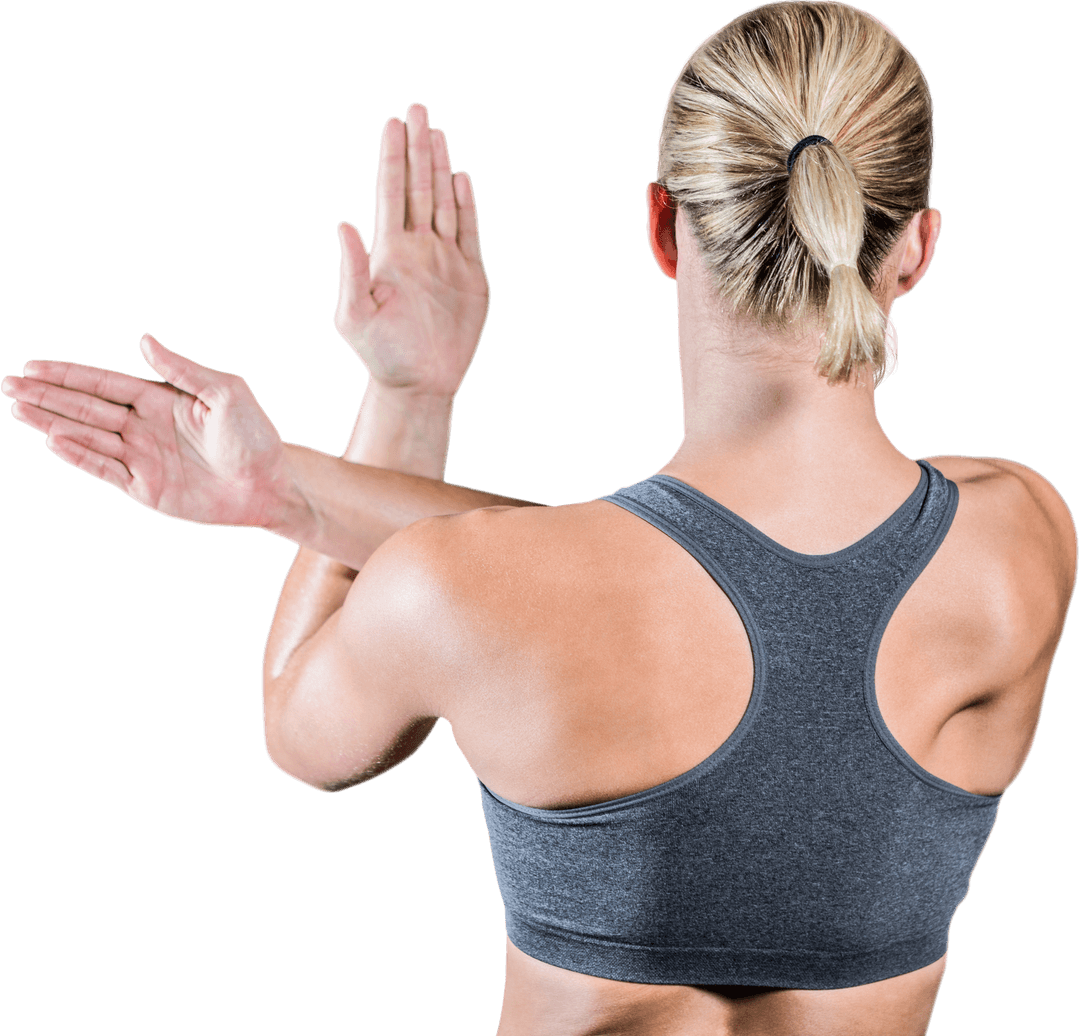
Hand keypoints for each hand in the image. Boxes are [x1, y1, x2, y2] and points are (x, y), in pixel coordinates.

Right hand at [3, 335, 296, 529]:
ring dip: (53, 423)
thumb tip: (144, 339)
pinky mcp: (146, 488)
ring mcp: (143, 458)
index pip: (104, 383)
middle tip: (9, 384)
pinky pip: (105, 469)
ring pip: (88, 437)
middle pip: (86, 408)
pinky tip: (54, 440)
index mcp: (161, 400)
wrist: (270, 485)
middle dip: (48, 396)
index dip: (69, 375)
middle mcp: (146, 427)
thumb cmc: (255, 436)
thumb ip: (183, 369)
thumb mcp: (226, 392)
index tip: (34, 366)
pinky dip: (79, 455)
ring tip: (20, 410)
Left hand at [334, 103, 489, 399]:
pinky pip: (469, 232)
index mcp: (389, 252)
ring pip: (444, 203)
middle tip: (417, 109)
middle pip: (419, 188)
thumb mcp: (355, 315)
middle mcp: (418, 249)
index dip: (392, 159)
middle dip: (417, 149)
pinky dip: (467, 206)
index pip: (390, 194)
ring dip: (441, 168)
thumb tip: (344, 224)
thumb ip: (352, 271)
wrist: (420, 383)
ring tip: (436, 133)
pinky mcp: (470, 277)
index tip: (392, 124)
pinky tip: (461, 179)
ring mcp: (445, 260)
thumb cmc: (380, 354)